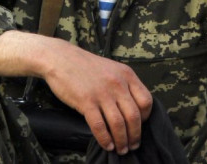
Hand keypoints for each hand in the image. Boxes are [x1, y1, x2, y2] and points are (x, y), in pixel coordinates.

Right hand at [41, 41, 152, 155]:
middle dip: (135, 135)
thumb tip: (132, 107)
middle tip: (133, 145)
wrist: (60, 58)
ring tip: (121, 149)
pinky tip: (107, 145)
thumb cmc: (85, 65)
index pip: (146, 101)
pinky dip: (105, 139)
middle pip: (134, 116)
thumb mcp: (111, 68)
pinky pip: (99, 125)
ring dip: (122, 140)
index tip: (140, 125)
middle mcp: (117, 84)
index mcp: (126, 74)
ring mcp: (102, 93)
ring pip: (118, 124)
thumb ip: (123, 84)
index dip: (146, 117)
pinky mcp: (86, 101)